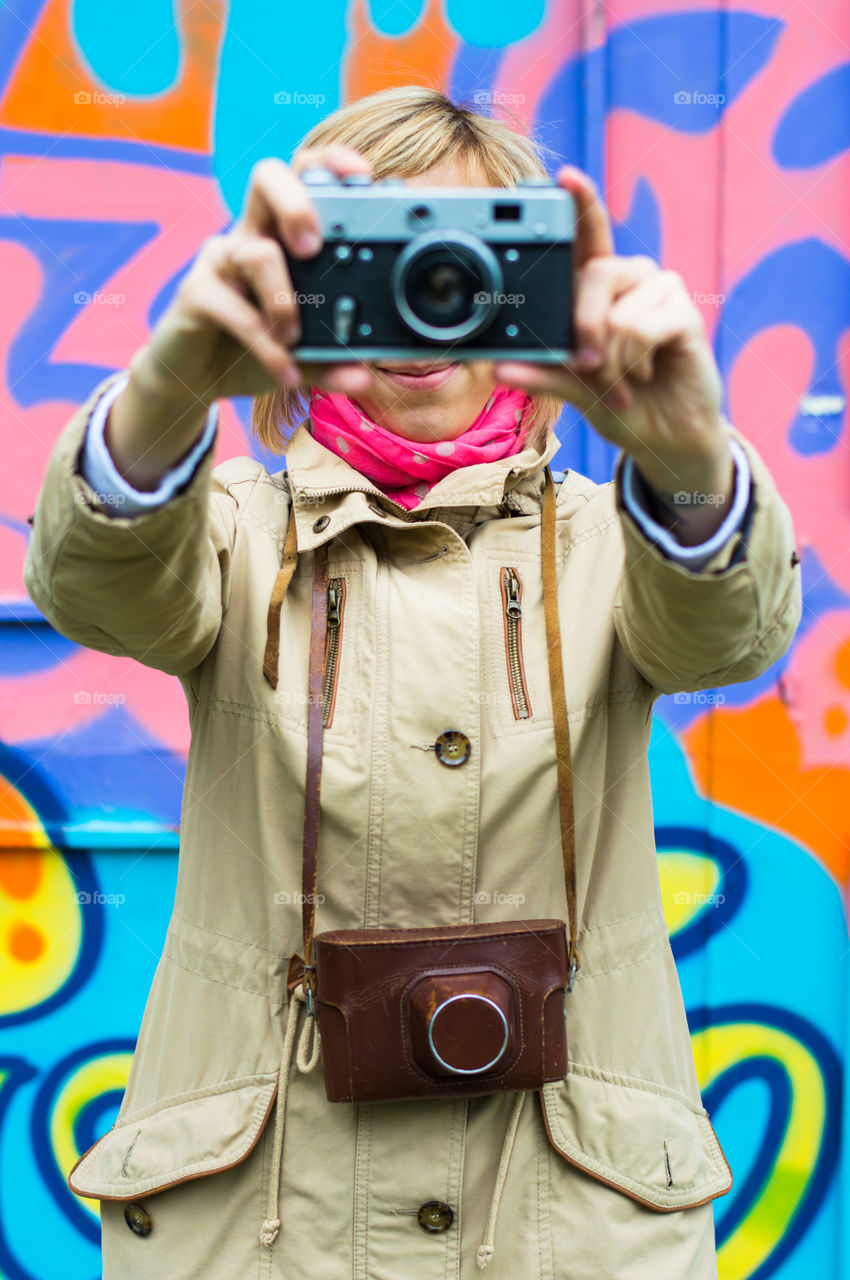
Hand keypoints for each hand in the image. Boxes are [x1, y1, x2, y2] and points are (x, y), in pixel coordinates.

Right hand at [128, 144, 376, 408]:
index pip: (303, 177)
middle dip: (297, 202)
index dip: (330, 163)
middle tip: (313, 248)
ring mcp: (221, 260)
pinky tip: (284, 371)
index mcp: (281, 237)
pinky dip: (265, 345)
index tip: (362, 174)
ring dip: (284, 300)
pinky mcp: (197, 292)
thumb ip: (332, 360)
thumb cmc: (251, 351)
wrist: (193, 378)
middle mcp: (250, 236)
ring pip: (256, 253)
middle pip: (267, 179)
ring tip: (294, 340)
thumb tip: (365, 375)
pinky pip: (233, 309)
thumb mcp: (300, 358)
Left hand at [493, 165, 733, 510]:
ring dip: (609, 360)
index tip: (566, 177)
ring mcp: (661, 291)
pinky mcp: (685, 313)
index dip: (580, 202)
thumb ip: (541, 371)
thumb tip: (498, 366)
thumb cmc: (618, 403)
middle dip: (583, 329)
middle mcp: (630, 278)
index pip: (587, 235)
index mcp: (598, 287)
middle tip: (586, 367)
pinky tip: (646, 375)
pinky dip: (635, 362)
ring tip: (621, 381)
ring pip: (617, 310)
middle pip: (595, 273)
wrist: (665, 436)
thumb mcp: (571, 389)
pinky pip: (644, 328)